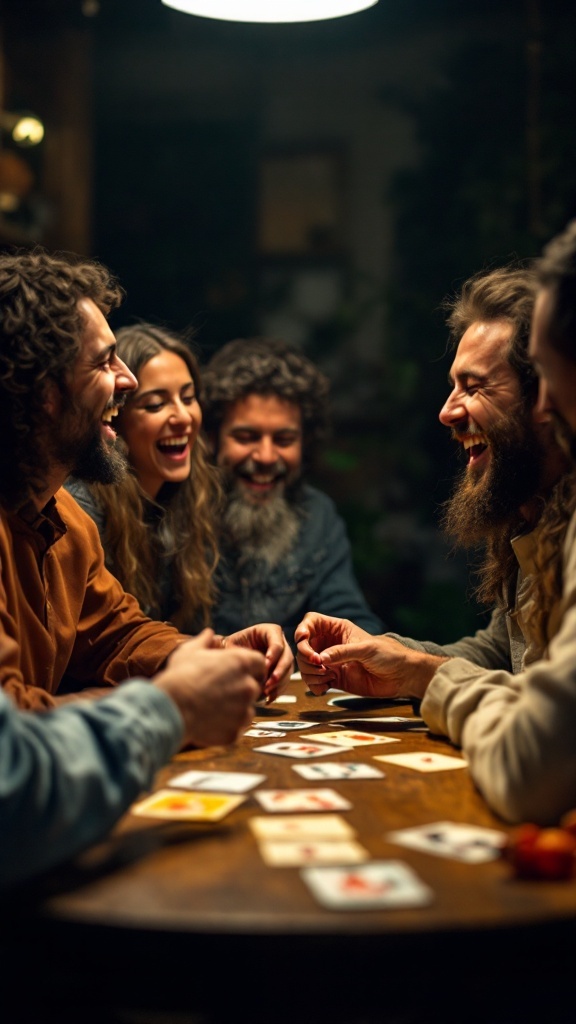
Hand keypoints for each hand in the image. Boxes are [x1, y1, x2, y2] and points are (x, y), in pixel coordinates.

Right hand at [154, 629, 263, 747]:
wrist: (171, 707)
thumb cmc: (180, 676)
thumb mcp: (190, 651)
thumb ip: (205, 640)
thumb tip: (209, 633)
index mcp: (241, 663)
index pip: (260, 663)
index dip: (250, 667)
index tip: (237, 672)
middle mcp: (247, 686)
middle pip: (254, 687)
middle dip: (241, 689)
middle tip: (220, 691)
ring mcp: (243, 710)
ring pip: (247, 710)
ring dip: (236, 709)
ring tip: (212, 707)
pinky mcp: (236, 731)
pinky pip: (236, 728)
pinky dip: (227, 727)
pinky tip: (209, 721)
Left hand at [222, 623, 293, 701]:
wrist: (232, 660)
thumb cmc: (229, 648)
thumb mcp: (229, 644)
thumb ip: (227, 645)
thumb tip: (222, 645)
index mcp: (269, 631)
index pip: (277, 642)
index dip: (273, 653)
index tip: (265, 664)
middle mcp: (279, 643)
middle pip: (287, 657)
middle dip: (279, 670)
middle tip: (269, 681)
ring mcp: (282, 659)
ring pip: (288, 671)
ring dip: (279, 682)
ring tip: (267, 692)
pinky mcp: (281, 672)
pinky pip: (284, 682)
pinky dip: (277, 691)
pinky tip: (268, 698)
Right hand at [295, 613, 440, 699]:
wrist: (401, 676)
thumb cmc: (388, 655)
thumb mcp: (365, 649)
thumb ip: (342, 652)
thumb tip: (320, 658)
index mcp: (337, 629)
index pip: (311, 622)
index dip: (303, 629)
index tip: (303, 640)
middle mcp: (330, 644)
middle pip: (303, 646)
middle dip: (307, 656)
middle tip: (319, 664)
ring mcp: (331, 662)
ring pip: (306, 665)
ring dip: (310, 673)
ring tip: (327, 677)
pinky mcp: (333, 679)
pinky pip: (314, 682)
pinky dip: (315, 686)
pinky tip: (326, 687)